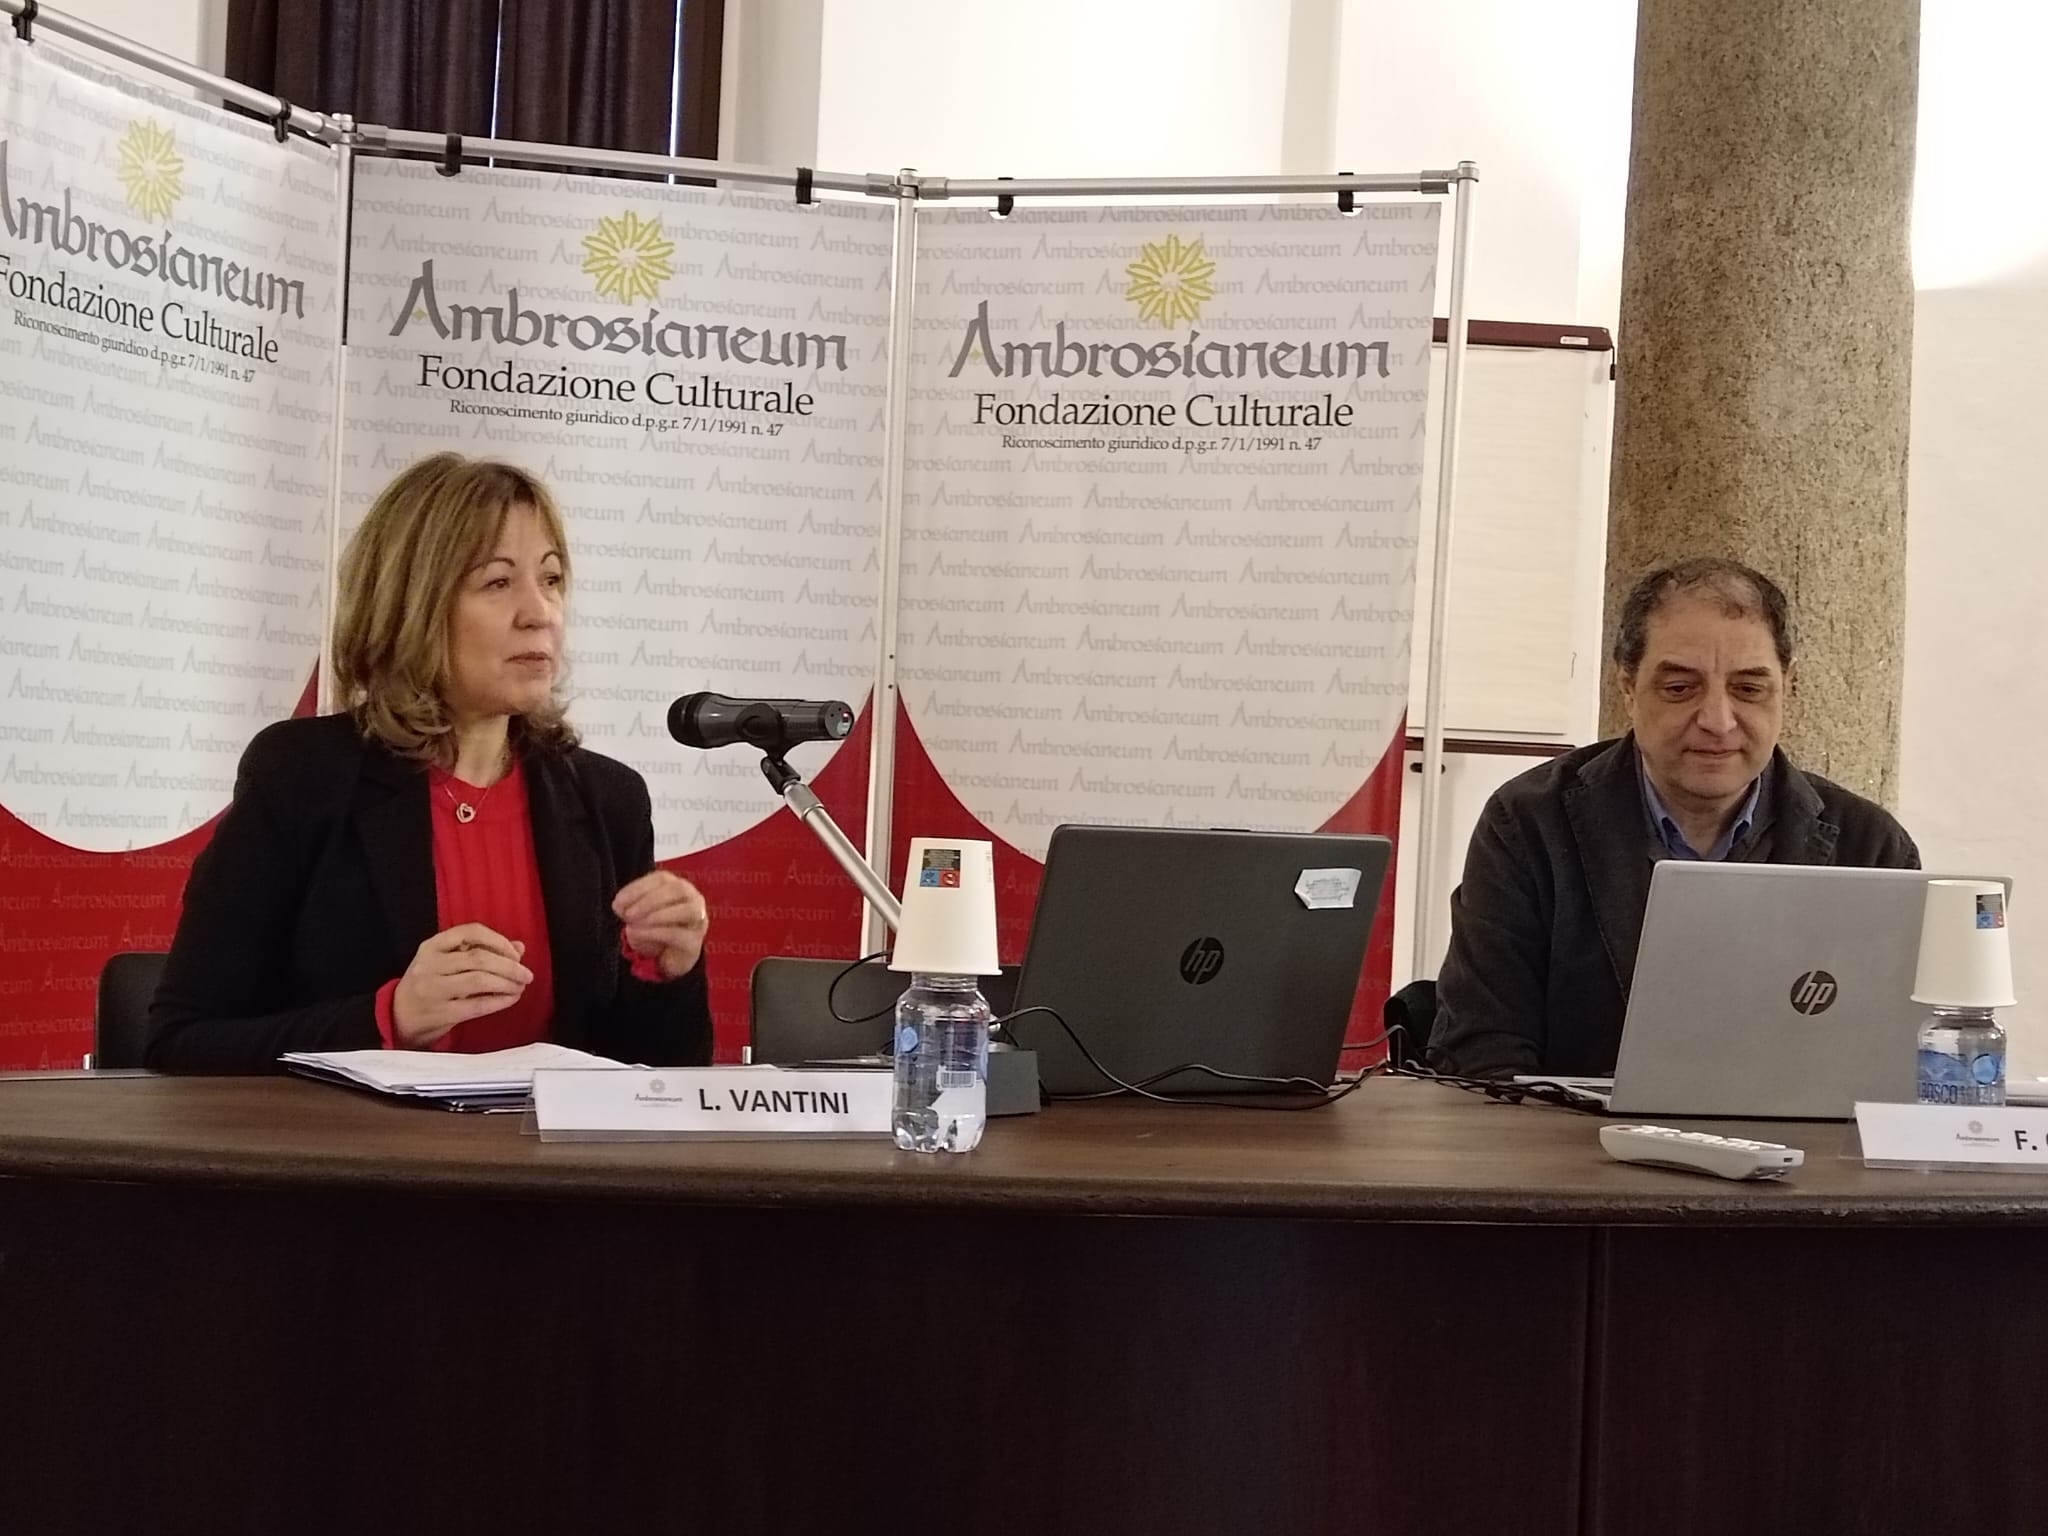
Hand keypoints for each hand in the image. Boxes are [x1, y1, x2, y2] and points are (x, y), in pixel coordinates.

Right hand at [391, 924, 531, 1047]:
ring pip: (479, 980)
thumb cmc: (431, 983)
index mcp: (433, 945)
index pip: (471, 932)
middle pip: (479, 958)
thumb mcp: (449, 961)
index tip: (515, 953)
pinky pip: (477, 1005)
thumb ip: (482, 951)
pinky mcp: (440, 1012)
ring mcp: (433, 989)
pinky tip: (510, 999)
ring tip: (520, 986)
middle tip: (526, 974)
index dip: (498, 941)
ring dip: (507, 983)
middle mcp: (431, 964)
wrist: (400, 1015)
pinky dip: (499, 1001)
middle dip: (509, 966)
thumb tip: (519, 947)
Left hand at [613, 870, 708, 980]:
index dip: (639, 888)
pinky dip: (656, 932)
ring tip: (634, 924)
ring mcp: (698, 920)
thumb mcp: (637, 914)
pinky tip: (639, 934)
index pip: (662, 879)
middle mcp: (693, 898)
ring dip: (658, 915)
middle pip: (678, 890)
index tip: (618, 901)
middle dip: (650, 900)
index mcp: (677, 886)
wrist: (668, 957)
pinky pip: (679, 934)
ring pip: (687, 910)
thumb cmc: (654, 929)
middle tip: (628, 914)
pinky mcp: (694, 942)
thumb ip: (629, 906)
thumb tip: (620, 905)